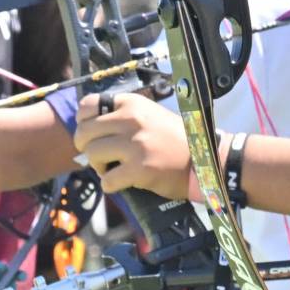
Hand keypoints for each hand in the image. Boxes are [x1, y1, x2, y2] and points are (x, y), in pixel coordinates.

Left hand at [73, 93, 193, 199]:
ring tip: (115, 169)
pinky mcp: (139, 169)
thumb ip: (122, 119)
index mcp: (133, 103)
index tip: (94, 133)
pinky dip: (111, 185)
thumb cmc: (176, 140)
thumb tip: (88, 132)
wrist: (206, 159)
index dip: (84, 122)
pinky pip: (106, 181)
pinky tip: (125, 182)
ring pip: (92, 155)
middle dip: (87, 148)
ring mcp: (135, 144)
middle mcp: (131, 119)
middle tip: (101, 156)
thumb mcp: (150, 116)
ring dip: (99, 167)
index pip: (88, 106)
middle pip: (84, 133)